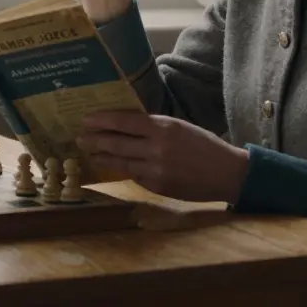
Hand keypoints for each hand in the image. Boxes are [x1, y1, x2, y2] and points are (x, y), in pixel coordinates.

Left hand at [79, 111, 249, 203]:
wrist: (227, 172)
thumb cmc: (204, 145)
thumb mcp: (180, 127)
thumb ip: (154, 127)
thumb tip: (126, 124)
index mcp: (163, 127)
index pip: (124, 121)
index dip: (103, 120)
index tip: (87, 119)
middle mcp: (157, 147)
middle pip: (116, 142)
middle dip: (95, 139)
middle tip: (80, 137)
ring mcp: (156, 169)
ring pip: (120, 162)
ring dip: (102, 157)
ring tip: (90, 153)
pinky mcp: (157, 186)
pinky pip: (134, 176)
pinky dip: (122, 170)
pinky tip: (112, 167)